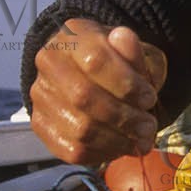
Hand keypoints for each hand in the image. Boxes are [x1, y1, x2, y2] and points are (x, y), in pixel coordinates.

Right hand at [30, 19, 167, 165]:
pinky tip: (121, 147)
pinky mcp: (41, 125)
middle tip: (149, 126)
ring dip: (117, 139)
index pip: (95, 60)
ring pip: (79, 128)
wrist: (91, 73)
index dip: (127, 84)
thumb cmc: (118, 62)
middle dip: (124, 117)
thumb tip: (123, 38)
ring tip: (141, 140)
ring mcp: (41, 96)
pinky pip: (72, 150)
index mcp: (71, 37)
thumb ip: (132, 49)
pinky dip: (103, 153)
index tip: (150, 98)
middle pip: (83, 97)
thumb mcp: (133, 50)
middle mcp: (48, 64)